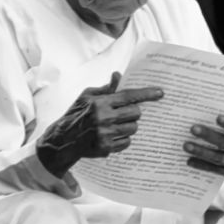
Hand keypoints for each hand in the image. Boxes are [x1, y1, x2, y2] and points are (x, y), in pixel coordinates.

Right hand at [37, 72, 162, 177]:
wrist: (63, 139)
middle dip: (133, 112)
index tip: (160, 93)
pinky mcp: (107, 148)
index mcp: (100, 103)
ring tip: (116, 125)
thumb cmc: (76, 114)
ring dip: (129, 126)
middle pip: (135, 113)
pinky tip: (112, 136)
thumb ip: (105, 88)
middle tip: (125, 113)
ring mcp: (106, 134)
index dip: (146, 94)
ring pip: (133, 128)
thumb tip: (118, 75)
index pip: (129, 96)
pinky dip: (123, 138)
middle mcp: (104, 118)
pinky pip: (127, 142)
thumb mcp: (87, 96)